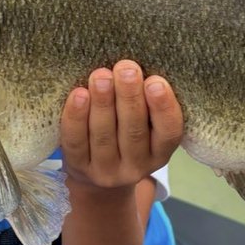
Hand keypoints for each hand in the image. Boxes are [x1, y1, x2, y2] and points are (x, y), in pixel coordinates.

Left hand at [59, 61, 182, 193]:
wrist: (95, 181)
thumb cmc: (124, 135)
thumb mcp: (144, 125)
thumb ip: (145, 101)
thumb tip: (135, 62)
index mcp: (159, 152)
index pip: (168, 132)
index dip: (163, 108)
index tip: (156, 81)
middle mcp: (136, 166)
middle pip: (134, 132)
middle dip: (130, 98)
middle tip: (126, 68)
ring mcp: (106, 170)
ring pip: (104, 136)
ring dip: (103, 103)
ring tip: (101, 76)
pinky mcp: (79, 168)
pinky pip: (76, 142)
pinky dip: (76, 117)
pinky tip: (78, 94)